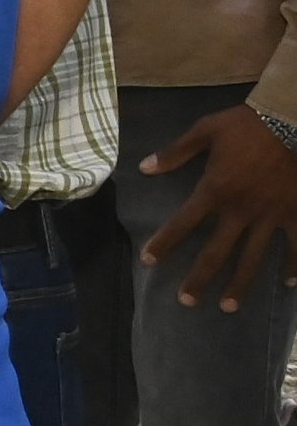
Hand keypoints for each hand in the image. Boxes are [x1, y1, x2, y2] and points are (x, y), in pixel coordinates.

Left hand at [140, 105, 296, 309]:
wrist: (287, 118)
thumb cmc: (244, 125)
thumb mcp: (204, 131)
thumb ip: (175, 153)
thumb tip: (143, 167)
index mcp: (215, 190)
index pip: (183, 223)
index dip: (165, 243)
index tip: (149, 261)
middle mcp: (241, 209)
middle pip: (217, 251)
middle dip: (200, 278)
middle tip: (186, 302)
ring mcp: (271, 215)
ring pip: (254, 257)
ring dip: (241, 284)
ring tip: (228, 307)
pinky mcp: (296, 213)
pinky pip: (296, 245)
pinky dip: (294, 265)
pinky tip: (289, 284)